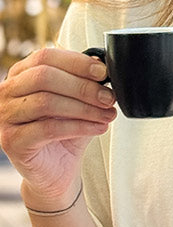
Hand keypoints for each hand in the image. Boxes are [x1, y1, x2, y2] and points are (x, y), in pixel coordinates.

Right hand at [0, 47, 116, 202]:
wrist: (57, 170)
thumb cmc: (66, 131)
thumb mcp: (78, 101)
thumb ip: (84, 81)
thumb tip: (99, 63)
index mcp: (21, 74)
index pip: (45, 57)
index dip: (77, 62)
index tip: (103, 72)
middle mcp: (7, 92)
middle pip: (44, 77)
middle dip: (83, 86)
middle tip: (109, 97)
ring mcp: (5, 117)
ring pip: (46, 102)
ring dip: (84, 108)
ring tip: (107, 114)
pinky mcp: (11, 141)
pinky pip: (48, 129)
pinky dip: (79, 126)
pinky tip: (98, 128)